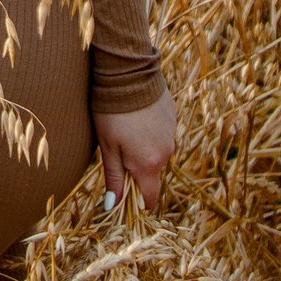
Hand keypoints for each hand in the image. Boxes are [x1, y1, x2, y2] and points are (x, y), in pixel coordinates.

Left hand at [94, 90, 177, 212]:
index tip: (125, 195)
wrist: (128, 74)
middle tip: (117, 151)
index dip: (137, 201)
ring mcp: (172, 134)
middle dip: (137, 170)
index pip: (151, 196)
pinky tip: (136, 117)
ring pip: (157, 153)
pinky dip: (150, 132)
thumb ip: (114, 177)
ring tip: (125, 129)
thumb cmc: (111, 113)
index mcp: (150, 164)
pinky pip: (162, 134)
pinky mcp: (173, 118)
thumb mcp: (108, 147)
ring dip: (144, 149)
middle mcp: (167, 152)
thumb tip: (114, 205)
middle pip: (153, 173)